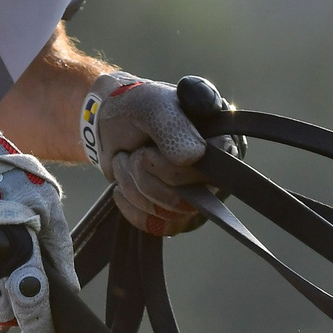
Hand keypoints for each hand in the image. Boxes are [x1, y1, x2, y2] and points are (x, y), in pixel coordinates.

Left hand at [81, 74, 229, 235]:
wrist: (111, 122)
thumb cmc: (137, 108)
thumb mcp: (151, 105)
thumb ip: (172, 126)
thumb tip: (194, 157)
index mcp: (221, 140)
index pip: (210, 171)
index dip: (171, 169)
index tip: (146, 151)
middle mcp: (216, 172)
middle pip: (184, 199)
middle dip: (144, 174)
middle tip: (134, 152)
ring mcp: (198, 196)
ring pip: (167, 214)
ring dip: (133, 186)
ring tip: (127, 161)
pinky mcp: (179, 214)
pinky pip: (159, 227)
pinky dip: (132, 206)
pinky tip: (123, 185)